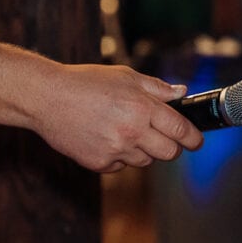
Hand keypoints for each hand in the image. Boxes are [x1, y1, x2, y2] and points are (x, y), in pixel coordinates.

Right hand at [29, 64, 202, 171]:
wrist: (46, 98)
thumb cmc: (85, 82)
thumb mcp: (124, 76)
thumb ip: (156, 88)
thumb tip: (181, 93)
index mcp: (142, 107)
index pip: (181, 130)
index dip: (193, 137)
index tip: (195, 140)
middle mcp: (132, 131)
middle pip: (169, 153)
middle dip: (172, 147)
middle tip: (164, 138)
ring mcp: (115, 150)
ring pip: (145, 161)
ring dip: (143, 150)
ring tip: (124, 131)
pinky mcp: (99, 163)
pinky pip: (121, 166)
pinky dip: (119, 156)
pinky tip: (104, 137)